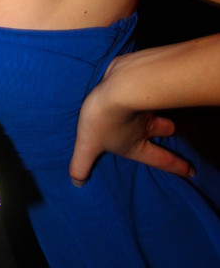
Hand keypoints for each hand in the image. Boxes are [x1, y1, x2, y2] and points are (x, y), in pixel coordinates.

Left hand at [69, 70, 194, 185]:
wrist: (119, 84)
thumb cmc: (104, 118)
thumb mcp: (87, 145)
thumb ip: (82, 164)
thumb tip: (77, 183)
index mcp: (136, 144)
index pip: (160, 160)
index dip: (176, 167)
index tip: (191, 172)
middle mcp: (144, 125)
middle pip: (162, 128)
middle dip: (166, 129)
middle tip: (170, 129)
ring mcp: (143, 104)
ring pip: (152, 107)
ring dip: (151, 108)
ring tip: (145, 105)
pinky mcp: (137, 85)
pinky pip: (141, 90)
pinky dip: (138, 90)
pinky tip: (128, 87)